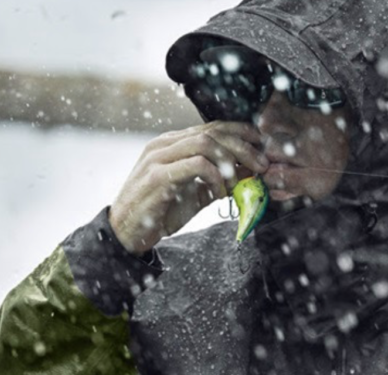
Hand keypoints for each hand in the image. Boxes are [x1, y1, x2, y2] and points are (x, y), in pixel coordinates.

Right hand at [109, 121, 268, 255]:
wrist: (126, 234)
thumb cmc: (160, 212)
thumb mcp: (195, 194)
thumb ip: (218, 181)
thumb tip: (248, 173)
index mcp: (172, 143)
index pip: (213, 127)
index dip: (241, 132)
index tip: (261, 145)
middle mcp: (164, 144)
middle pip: (213, 131)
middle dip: (244, 147)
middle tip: (262, 165)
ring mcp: (159, 157)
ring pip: (206, 143)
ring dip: (231, 161)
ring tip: (239, 182)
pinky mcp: (157, 175)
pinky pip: (196, 165)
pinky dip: (216, 176)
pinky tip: (220, 192)